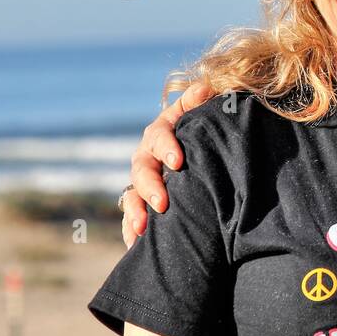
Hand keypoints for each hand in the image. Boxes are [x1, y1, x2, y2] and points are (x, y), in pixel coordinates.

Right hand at [121, 79, 215, 247]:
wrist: (199, 152)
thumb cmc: (205, 132)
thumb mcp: (203, 115)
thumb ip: (200, 102)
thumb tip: (205, 88)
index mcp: (163, 132)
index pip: (160, 136)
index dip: (166, 147)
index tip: (178, 162)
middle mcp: (148, 156)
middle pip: (141, 169)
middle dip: (150, 186)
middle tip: (162, 203)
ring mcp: (142, 181)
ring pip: (131, 195)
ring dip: (135, 212)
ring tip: (142, 229)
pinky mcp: (142, 202)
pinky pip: (131, 218)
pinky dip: (131, 231)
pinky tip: (135, 246)